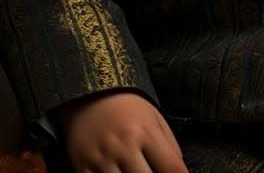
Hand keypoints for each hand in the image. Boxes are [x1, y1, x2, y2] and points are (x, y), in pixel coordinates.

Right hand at [56, 90, 187, 172]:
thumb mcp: (154, 118)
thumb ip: (169, 144)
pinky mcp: (82, 167)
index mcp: (147, 132)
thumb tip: (180, 169)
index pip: (171, 165)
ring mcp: (102, 158)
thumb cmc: (128, 109)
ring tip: (134, 172)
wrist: (91, 97)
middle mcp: (125, 146)